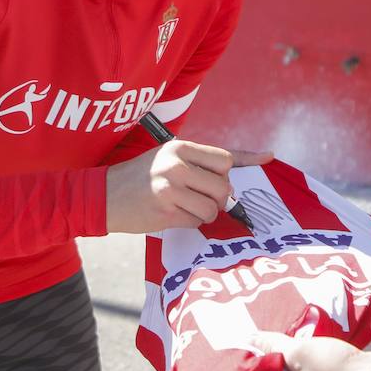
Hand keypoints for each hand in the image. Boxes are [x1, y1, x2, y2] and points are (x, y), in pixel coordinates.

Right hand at [106, 141, 272, 233]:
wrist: (102, 196)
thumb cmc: (140, 175)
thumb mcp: (167, 156)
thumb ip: (202, 160)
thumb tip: (255, 160)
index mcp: (178, 148)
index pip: (224, 159)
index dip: (237, 167)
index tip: (268, 159)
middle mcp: (176, 166)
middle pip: (223, 186)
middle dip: (219, 197)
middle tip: (201, 195)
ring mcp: (170, 190)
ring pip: (212, 209)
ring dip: (205, 213)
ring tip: (186, 206)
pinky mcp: (164, 213)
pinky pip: (196, 222)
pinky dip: (190, 221)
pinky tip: (172, 214)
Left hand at [249, 333, 370, 370]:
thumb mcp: (299, 353)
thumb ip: (274, 344)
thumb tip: (251, 338)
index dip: (247, 356)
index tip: (240, 334)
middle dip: (267, 349)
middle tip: (256, 322)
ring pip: (288, 365)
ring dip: (286, 346)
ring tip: (276, 322)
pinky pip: (304, 363)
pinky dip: (301, 350)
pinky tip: (298, 331)